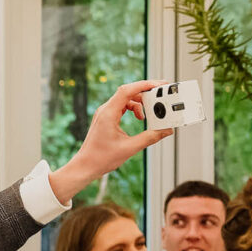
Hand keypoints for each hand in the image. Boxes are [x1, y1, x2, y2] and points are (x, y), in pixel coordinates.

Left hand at [49, 79, 175, 202]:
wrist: (85, 166)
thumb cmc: (101, 158)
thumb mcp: (130, 147)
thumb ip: (150, 137)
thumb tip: (167, 130)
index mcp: (108, 114)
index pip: (127, 90)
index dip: (144, 85)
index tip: (160, 84)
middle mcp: (105, 110)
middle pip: (128, 92)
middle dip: (146, 92)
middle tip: (161, 95)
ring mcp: (104, 114)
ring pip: (126, 99)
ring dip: (140, 103)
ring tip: (151, 113)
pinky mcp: (106, 119)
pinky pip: (122, 107)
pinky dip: (134, 109)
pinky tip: (140, 118)